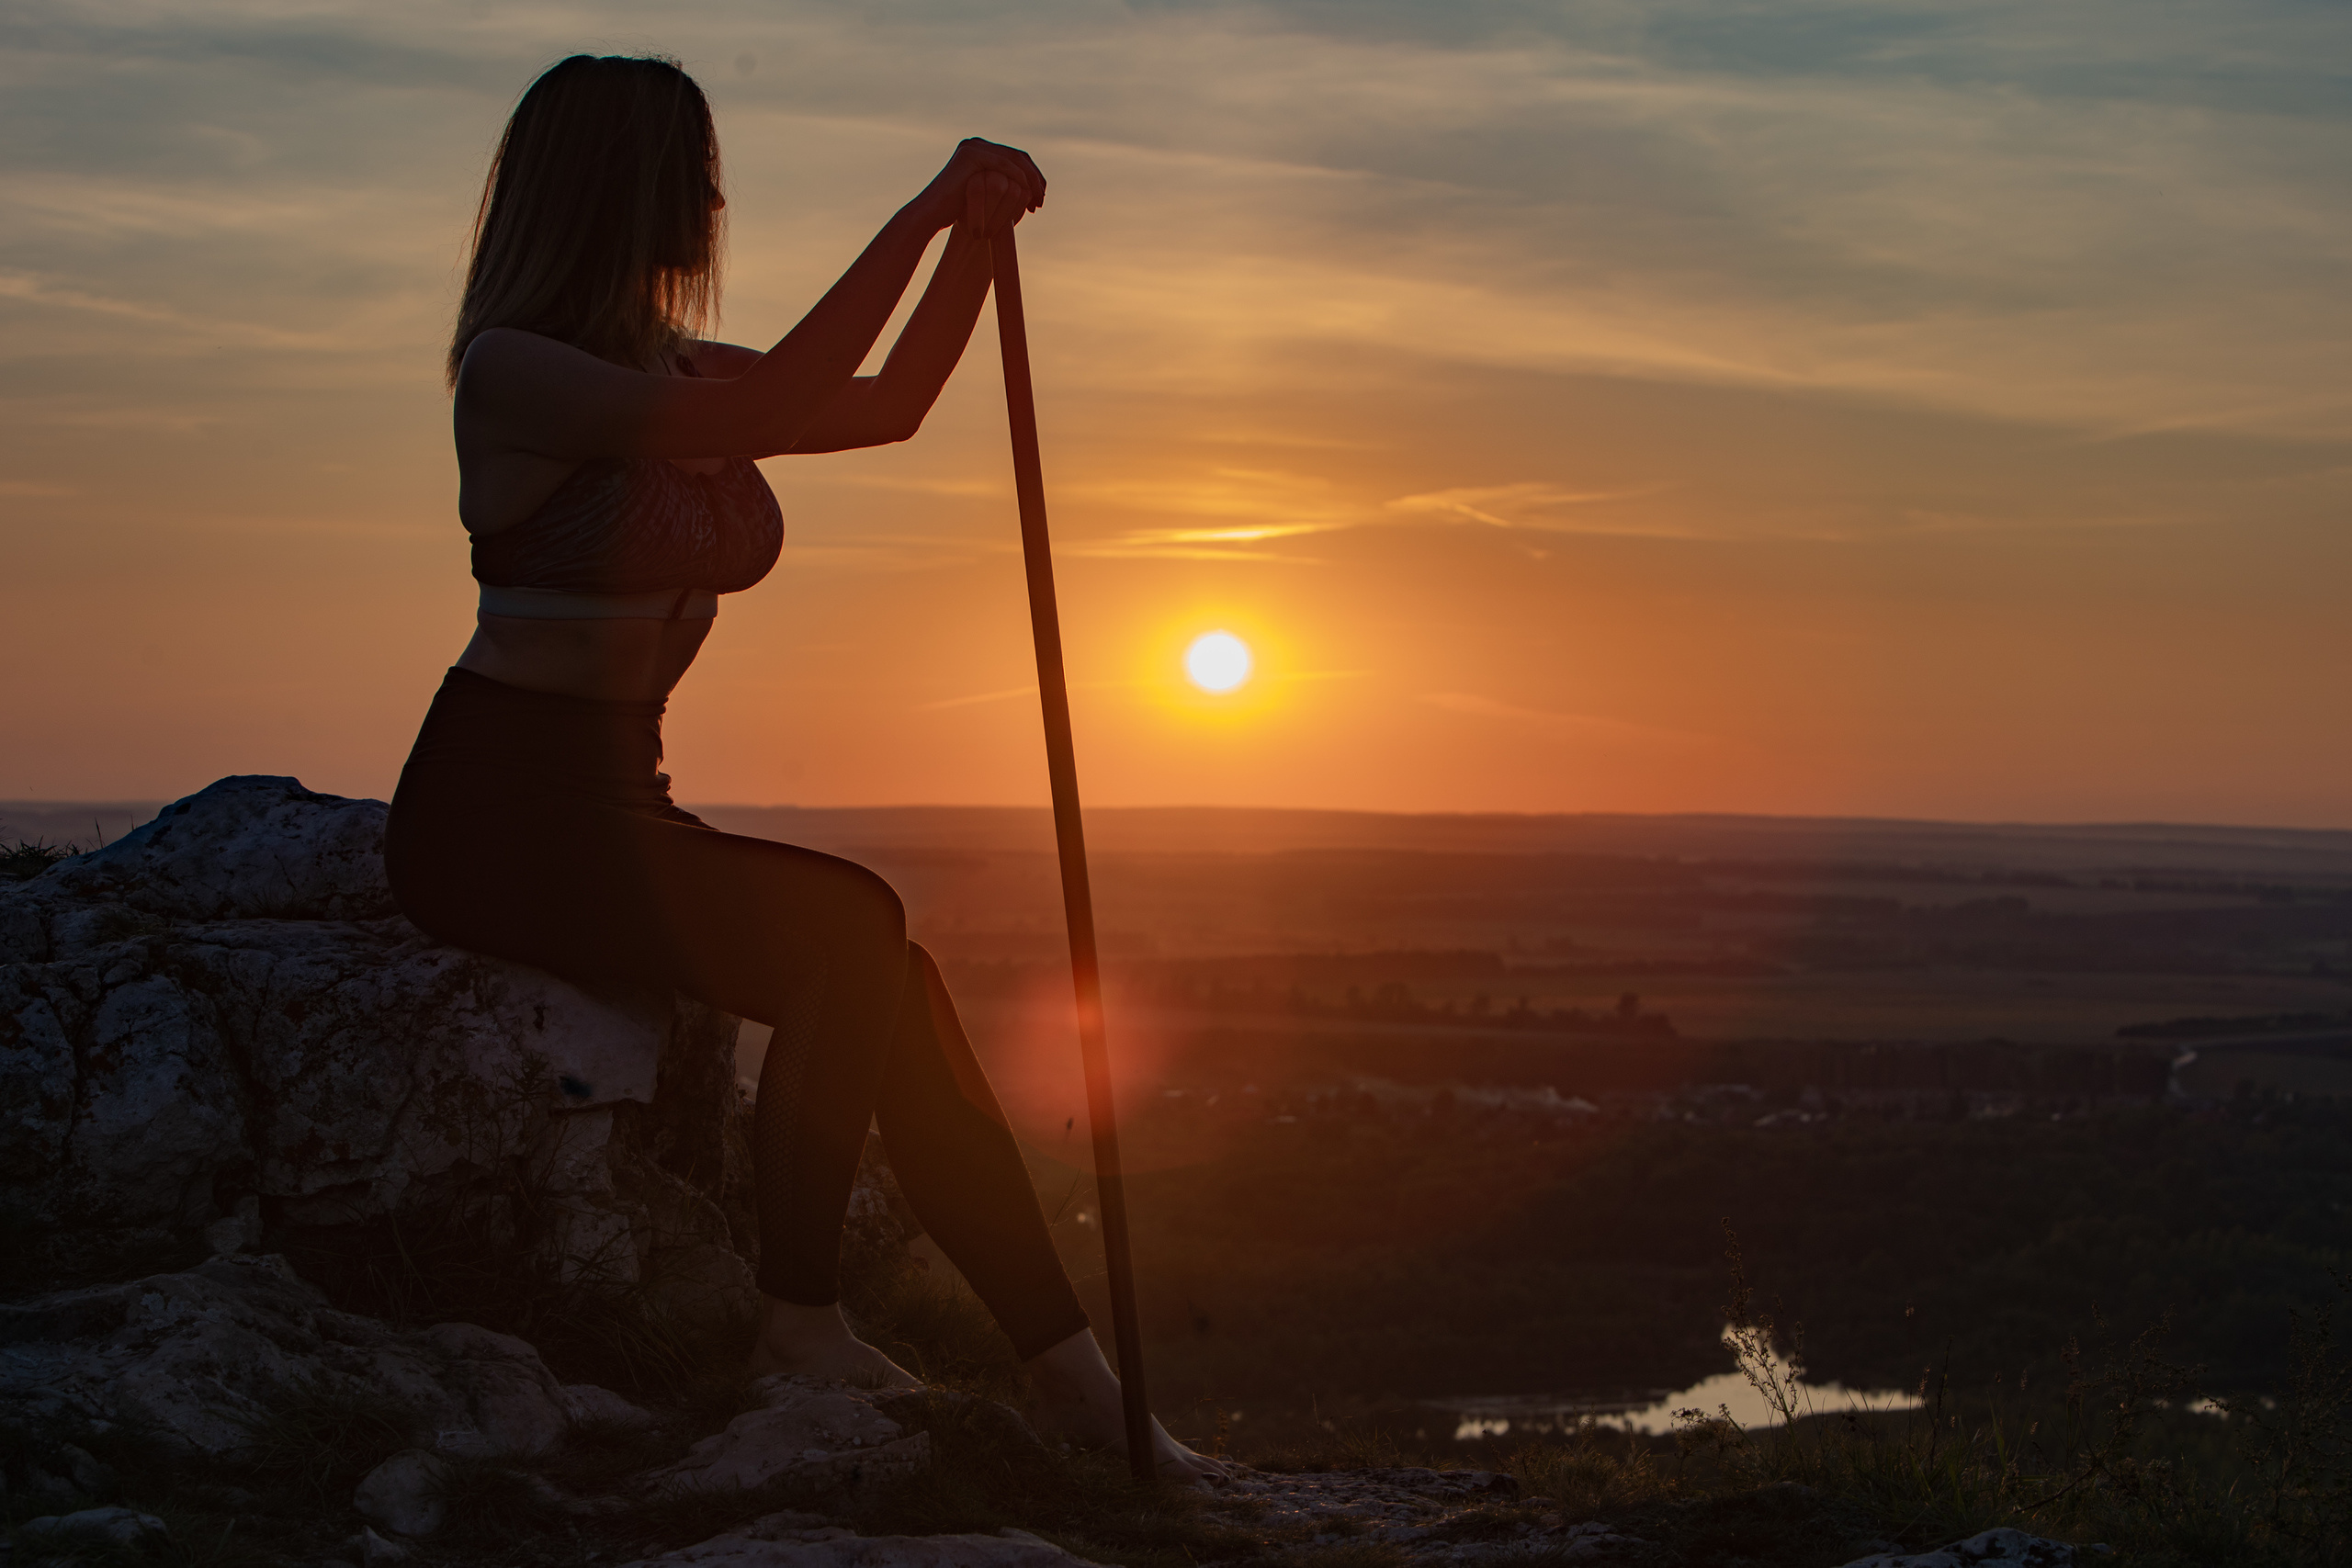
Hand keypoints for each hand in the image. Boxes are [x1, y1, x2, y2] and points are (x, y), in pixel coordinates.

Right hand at [912, 137, 1043, 233]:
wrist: (932, 214)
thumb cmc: (956, 212)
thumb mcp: (985, 196)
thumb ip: (1002, 187)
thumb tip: (1025, 191)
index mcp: (980, 151)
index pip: (1015, 158)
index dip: (1033, 176)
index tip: (1040, 198)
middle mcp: (976, 144)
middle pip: (1017, 156)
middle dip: (1035, 178)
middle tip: (1041, 200)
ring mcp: (973, 147)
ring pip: (1013, 159)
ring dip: (1031, 180)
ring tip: (1037, 201)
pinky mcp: (971, 154)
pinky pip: (1003, 164)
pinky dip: (1019, 178)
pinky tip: (1026, 194)